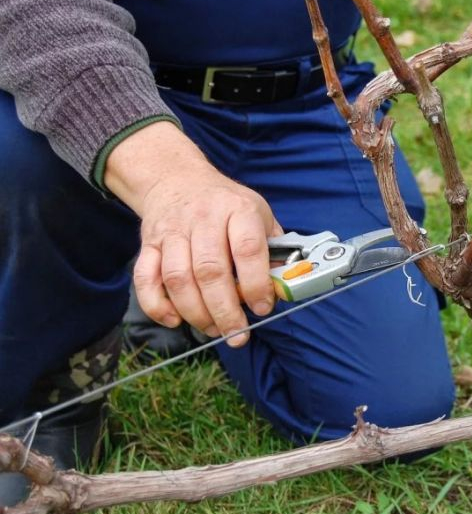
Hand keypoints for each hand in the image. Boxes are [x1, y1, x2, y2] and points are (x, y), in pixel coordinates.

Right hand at [105, 121, 281, 346]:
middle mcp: (203, 218)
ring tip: (213, 330)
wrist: (178, 179)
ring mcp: (172, 231)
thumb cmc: (226, 204)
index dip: (255, 283)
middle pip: (210, 271)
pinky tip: (175, 320)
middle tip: (237, 334)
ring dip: (195, 313)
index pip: (247, 249)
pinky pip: (146, 279)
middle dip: (225, 310)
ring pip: (178, 279)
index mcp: (238, 209)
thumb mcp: (259, 214)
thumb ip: (273, 249)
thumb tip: (283, 288)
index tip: (262, 308)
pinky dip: (157, 305)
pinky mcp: (149, 244)